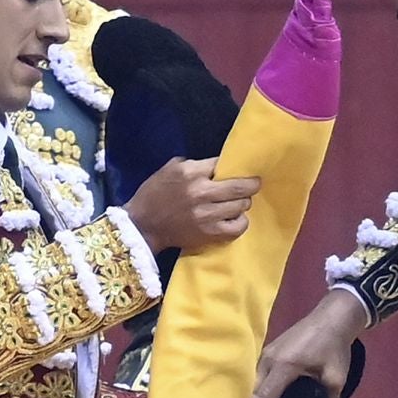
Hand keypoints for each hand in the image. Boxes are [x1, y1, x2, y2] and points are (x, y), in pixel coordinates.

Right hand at [126, 158, 260, 254]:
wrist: (143, 225)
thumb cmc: (155, 195)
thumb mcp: (170, 169)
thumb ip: (194, 165)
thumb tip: (218, 166)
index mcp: (191, 172)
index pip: (223, 164)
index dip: (232, 167)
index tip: (239, 169)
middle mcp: (201, 192)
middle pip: (239, 186)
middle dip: (251, 184)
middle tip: (254, 184)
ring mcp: (207, 215)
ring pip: (241, 205)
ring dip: (243, 202)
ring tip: (239, 202)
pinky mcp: (209, 233)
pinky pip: (238, 227)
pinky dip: (241, 221)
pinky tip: (235, 218)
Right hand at [244, 287, 367, 397]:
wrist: (332, 318)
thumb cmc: (334, 346)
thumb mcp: (336, 378)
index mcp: (284, 365)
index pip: (263, 397)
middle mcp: (268, 360)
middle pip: (251, 392)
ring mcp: (264, 355)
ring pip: (250, 385)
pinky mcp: (265, 354)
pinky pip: (255, 377)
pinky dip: (255, 393)